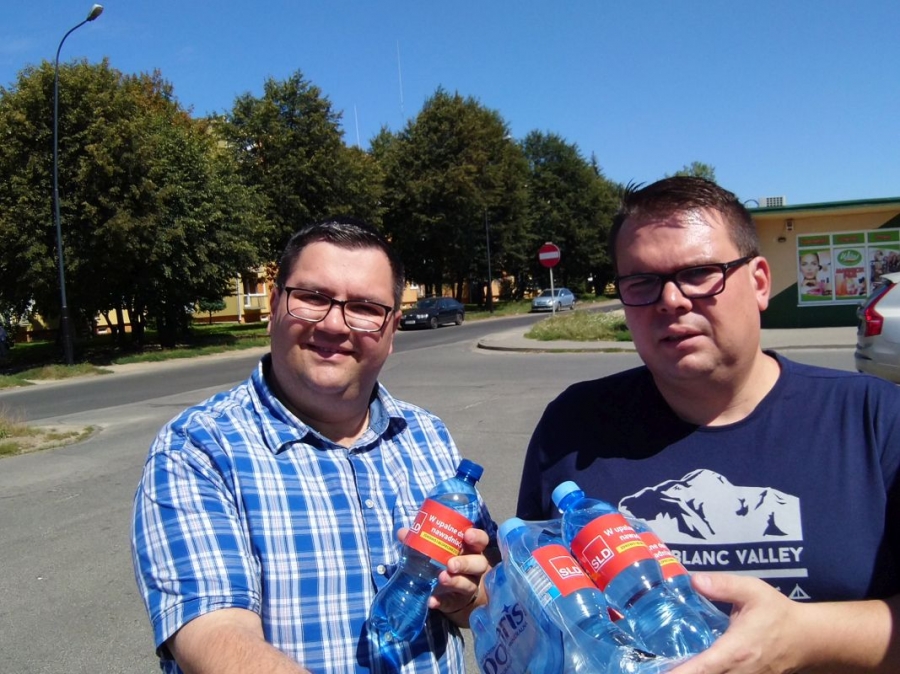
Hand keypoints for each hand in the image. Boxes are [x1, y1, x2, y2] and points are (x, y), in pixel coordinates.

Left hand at [396, 527, 492, 616]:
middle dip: (466, 563)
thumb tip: (401, 532)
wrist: (453, 592)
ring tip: (441, 578)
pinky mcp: (457, 601)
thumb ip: (421, 540)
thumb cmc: (446, 561)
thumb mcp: (438, 550)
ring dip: (455, 581)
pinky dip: (441, 602)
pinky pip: (451, 602)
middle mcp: (474, 568)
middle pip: (479, 564)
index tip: (467, 535)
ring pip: (468, 584)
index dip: (477, 537)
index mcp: (471, 550)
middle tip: (451, 564)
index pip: (481, 541)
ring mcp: (468, 586)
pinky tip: (432, 601)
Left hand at [667, 573, 805, 673]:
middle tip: (656, 664)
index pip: (702, 669)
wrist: (809, 638)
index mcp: (735, 651)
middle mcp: (739, 672)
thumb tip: (693, 580)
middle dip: (680, 673)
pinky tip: (692, 666)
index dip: (680, 673)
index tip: (661, 671)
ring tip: (671, 665)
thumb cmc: (778, 613)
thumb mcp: (752, 591)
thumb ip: (723, 585)